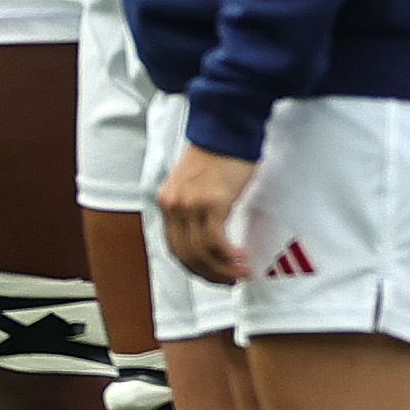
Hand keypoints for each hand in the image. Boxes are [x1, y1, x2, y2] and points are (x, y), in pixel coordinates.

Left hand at [156, 142, 254, 284]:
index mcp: (167, 201)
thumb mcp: (197, 184)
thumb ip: (197, 207)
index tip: (212, 275)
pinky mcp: (210, 203)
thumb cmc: (218, 153)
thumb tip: (211, 235)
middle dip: (209, 274)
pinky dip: (229, 257)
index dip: (194, 267)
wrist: (226, 128)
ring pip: (202, 253)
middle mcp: (173, 205)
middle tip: (230, 281)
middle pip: (186, 255)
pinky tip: (242, 259)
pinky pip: (216, 242)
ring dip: (223, 268)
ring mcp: (190, 205)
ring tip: (242, 272)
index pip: (174, 246)